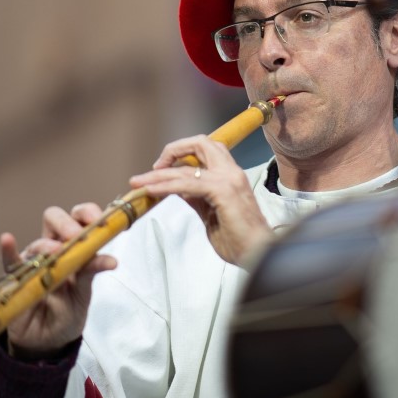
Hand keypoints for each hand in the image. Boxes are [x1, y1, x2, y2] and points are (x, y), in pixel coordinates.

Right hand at [1, 203, 116, 357]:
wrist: (48, 342)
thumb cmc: (67, 312)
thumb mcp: (83, 293)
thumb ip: (91, 272)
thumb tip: (112, 260)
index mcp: (75, 247)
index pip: (80, 218)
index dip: (88, 213)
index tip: (100, 220)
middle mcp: (53, 248)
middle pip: (55, 219)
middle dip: (67, 223)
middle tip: (76, 236)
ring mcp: (34, 261)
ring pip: (38, 242)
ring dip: (47, 245)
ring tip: (55, 253)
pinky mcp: (16, 277)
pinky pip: (10, 261)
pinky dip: (8, 251)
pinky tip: (7, 241)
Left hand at [129, 134, 272, 265]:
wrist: (258, 255)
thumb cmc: (238, 240)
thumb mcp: (211, 214)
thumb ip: (197, 198)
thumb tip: (179, 189)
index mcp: (231, 175)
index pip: (205, 150)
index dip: (182, 153)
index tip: (162, 169)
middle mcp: (231, 172)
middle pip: (200, 143)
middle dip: (172, 150)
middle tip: (154, 167)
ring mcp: (228, 179)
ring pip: (188, 165)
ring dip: (159, 173)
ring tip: (139, 182)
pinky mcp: (223, 191)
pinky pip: (187, 183)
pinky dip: (166, 185)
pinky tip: (151, 191)